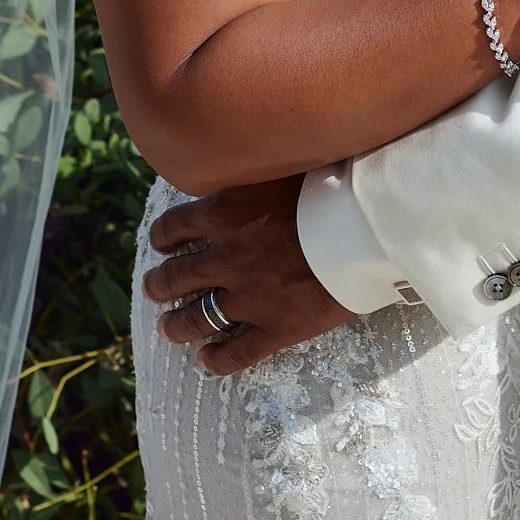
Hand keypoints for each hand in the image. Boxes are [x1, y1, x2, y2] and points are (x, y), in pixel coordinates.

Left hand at [140, 175, 350, 376]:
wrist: (364, 230)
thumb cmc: (329, 185)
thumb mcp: (280, 165)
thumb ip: (253, 170)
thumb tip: (242, 156)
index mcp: (224, 214)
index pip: (174, 228)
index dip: (163, 237)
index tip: (162, 243)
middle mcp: (226, 258)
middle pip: (177, 277)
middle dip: (160, 284)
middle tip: (154, 287)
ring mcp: (248, 298)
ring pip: (197, 319)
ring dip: (177, 325)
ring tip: (167, 329)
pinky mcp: (275, 328)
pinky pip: (237, 353)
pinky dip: (217, 361)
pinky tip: (206, 363)